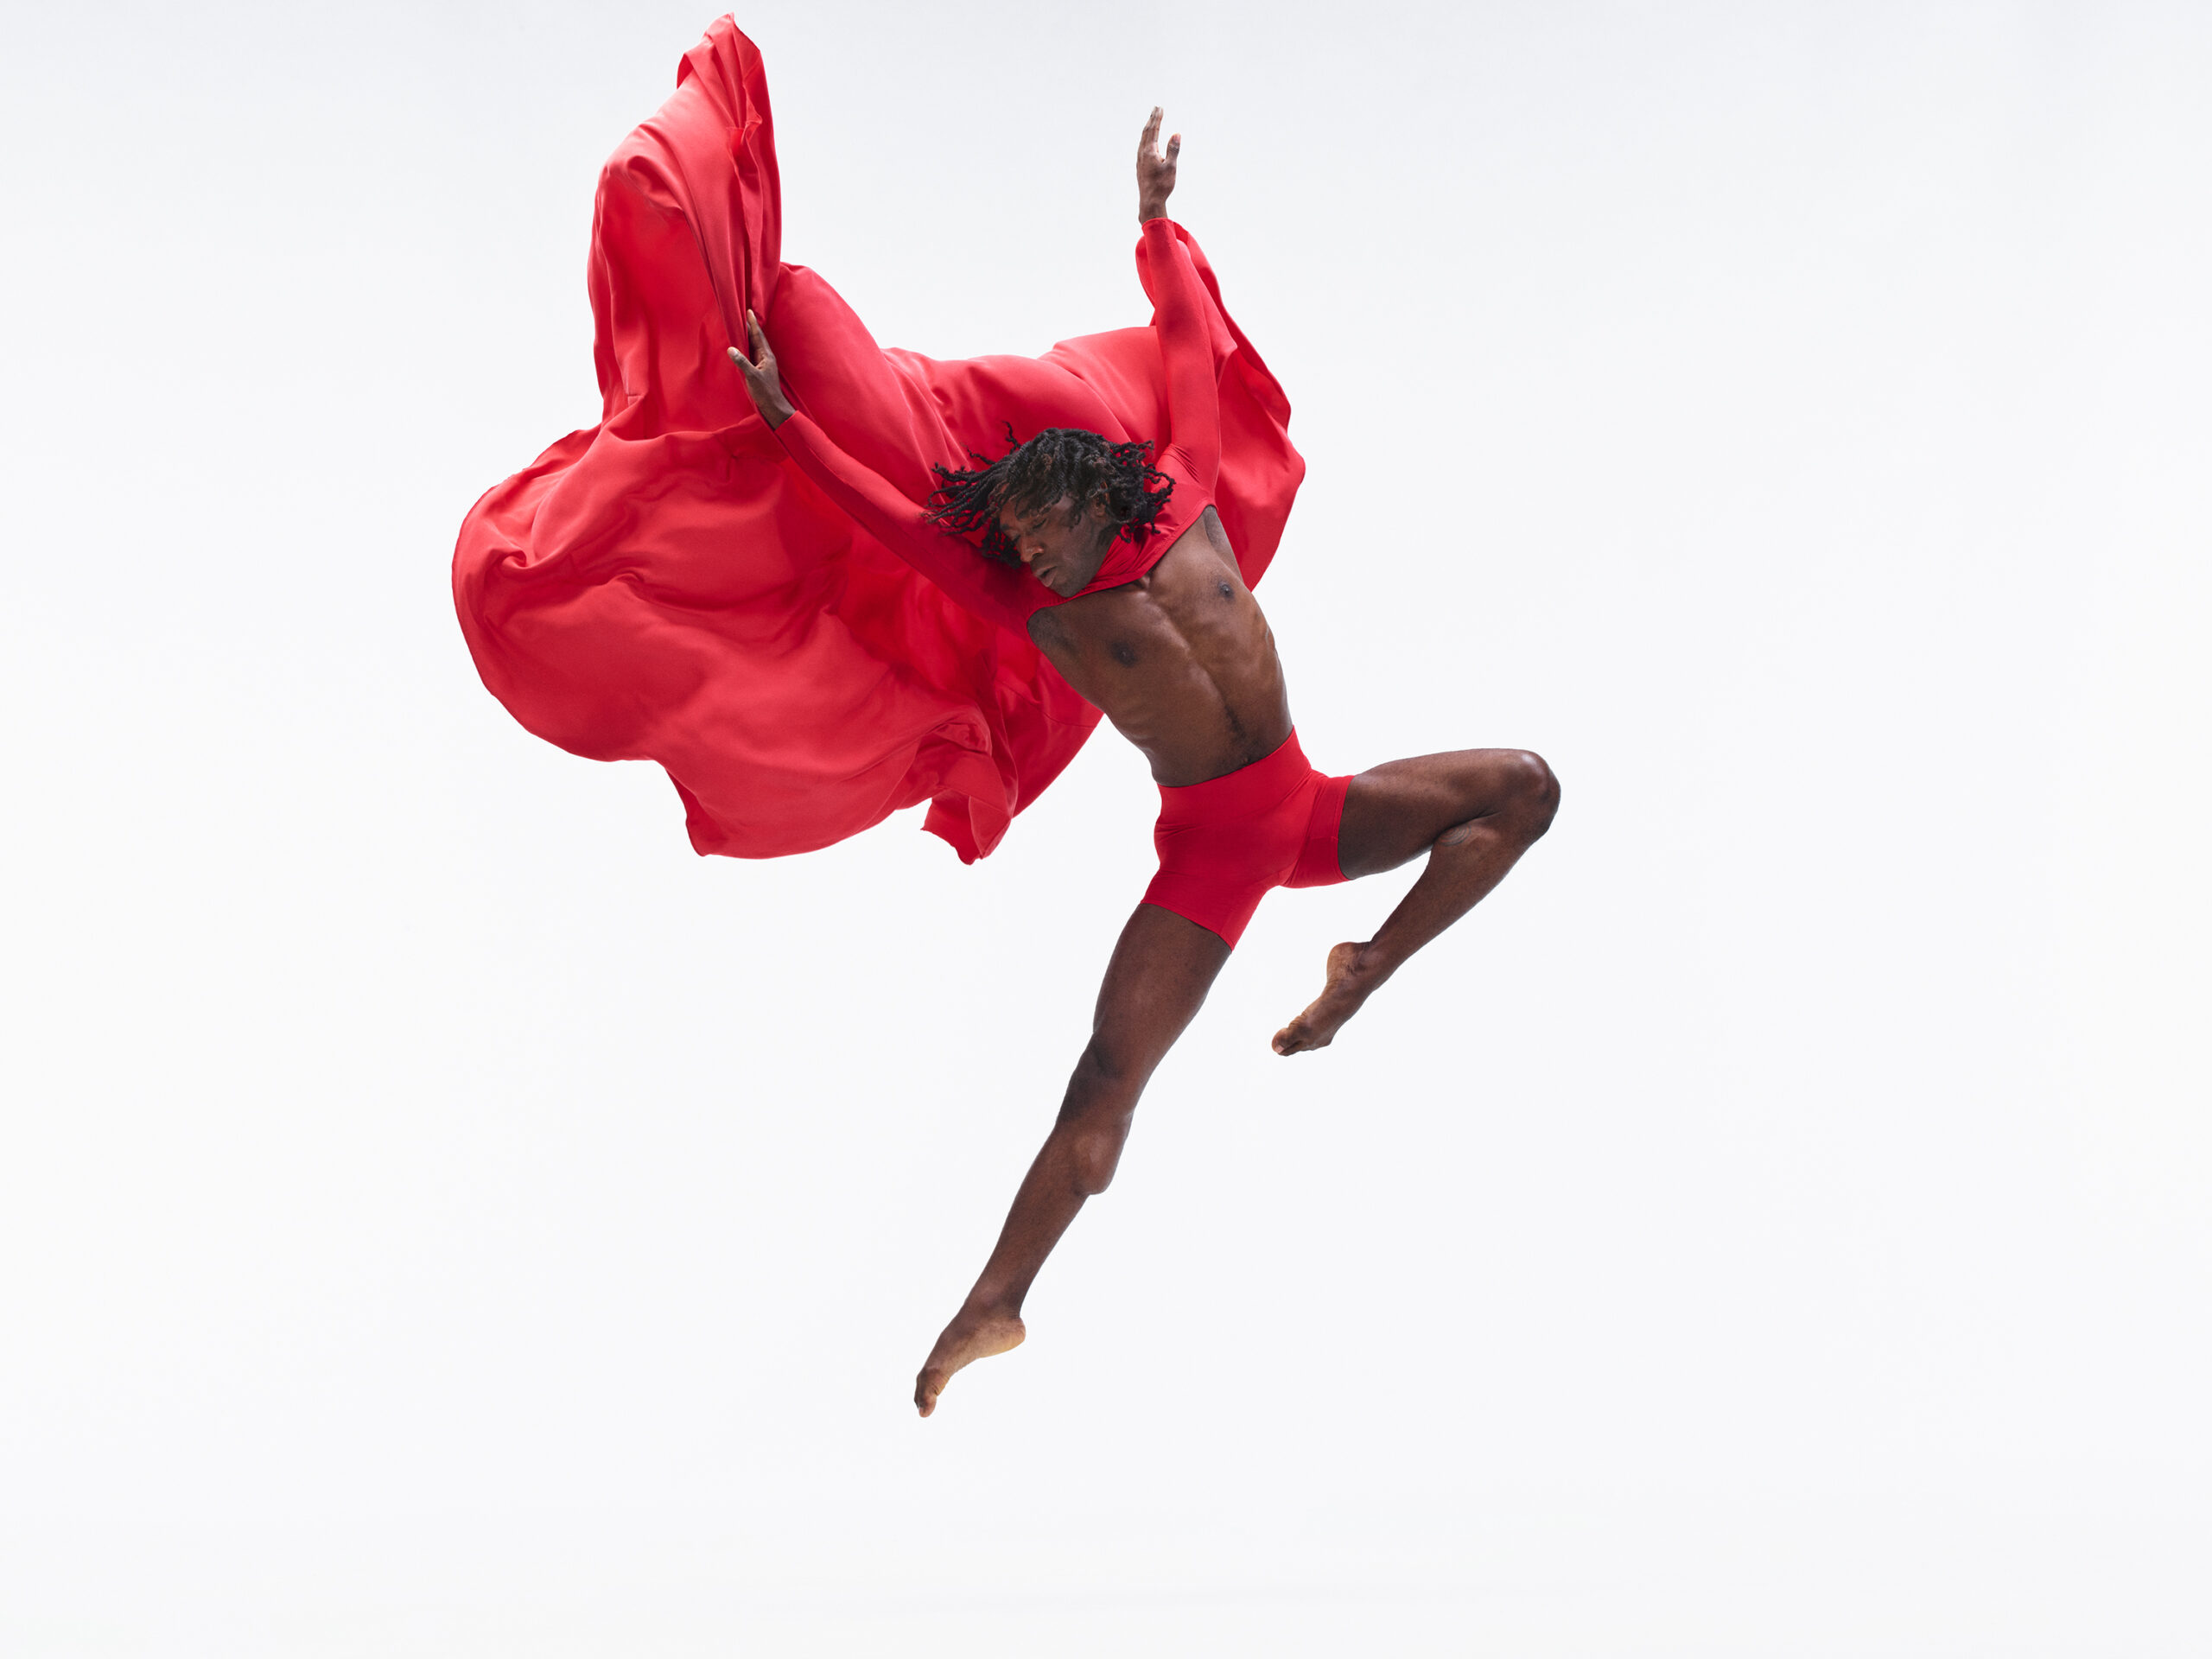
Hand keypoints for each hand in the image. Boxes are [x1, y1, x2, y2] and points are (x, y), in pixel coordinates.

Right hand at [728, 310, 793, 427]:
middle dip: (751, 326)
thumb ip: (741, 362)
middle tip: (745, 314)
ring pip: (755, 345)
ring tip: (743, 326)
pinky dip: (748, 346)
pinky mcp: (760, 369)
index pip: (758, 336)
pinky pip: (753, 353)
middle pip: (757, 338)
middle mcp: (766, 357)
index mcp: (766, 356)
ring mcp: (764, 363)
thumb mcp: (751, 376)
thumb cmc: (765, 392)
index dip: (753, 324)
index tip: (749, 312)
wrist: (774, 405)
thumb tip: (731, 349)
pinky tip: (744, 346)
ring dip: (749, 335)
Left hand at [1136, 107, 1179, 221]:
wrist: (1149, 201)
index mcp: (1149, 151)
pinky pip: (1142, 146)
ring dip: (1148, 127)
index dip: (1157, 118)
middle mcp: (1142, 153)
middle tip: (1156, 108)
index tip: (1160, 108)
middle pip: (1147, 131)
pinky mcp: (1140, 165)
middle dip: (1152, 119)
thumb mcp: (1170, 167)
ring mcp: (1140, 159)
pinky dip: (1146, 137)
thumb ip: (1173, 149)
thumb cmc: (1161, 186)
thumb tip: (1176, 134)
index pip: (1153, 130)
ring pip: (1143, 138)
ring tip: (1152, 120)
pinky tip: (1148, 140)